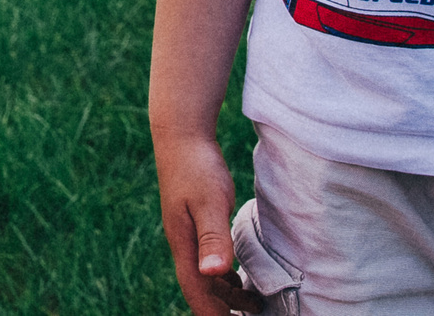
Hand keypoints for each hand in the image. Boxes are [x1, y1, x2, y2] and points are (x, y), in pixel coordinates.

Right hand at [156, 133, 261, 314]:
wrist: (181, 135)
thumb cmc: (196, 167)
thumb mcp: (209, 202)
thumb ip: (213, 237)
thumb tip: (213, 273)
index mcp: (184, 244)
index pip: (197, 291)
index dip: (214, 315)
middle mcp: (183, 243)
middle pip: (200, 288)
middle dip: (222, 309)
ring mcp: (187, 233)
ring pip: (204, 276)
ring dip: (225, 294)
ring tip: (252, 306)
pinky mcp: (195, 223)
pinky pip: (208, 260)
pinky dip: (224, 275)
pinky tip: (237, 276)